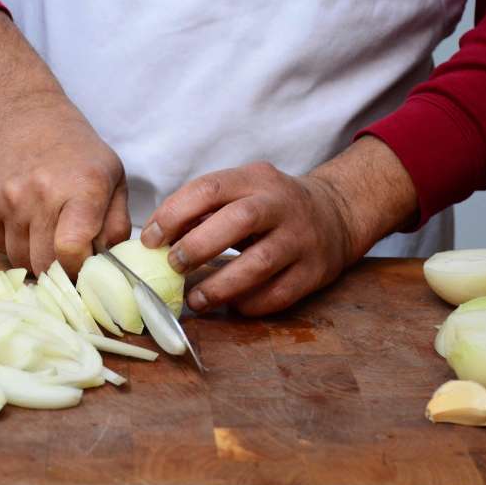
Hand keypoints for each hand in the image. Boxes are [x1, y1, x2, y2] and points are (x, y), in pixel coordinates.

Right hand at [0, 94, 129, 275]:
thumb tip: (110, 263)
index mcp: (82, 188)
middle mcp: (41, 193)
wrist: (23, 114)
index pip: (72, 249)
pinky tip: (28, 224)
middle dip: (60, 271)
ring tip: (50, 238)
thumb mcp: (114, 178)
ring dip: (37, 259)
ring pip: (20, 260)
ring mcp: (8, 199)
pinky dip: (15, 245)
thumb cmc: (77, 151)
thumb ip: (117, 224)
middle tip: (70, 260)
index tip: (86, 266)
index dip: (80, 267)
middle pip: (44, 263)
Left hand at [141, 137, 417, 315]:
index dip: (174, 214)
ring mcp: (302, 238)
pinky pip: (280, 294)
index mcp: (255, 179)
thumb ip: (204, 208)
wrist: (335, 213)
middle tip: (172, 266)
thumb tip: (156, 239)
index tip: (150, 240)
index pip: (209, 188)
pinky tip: (232, 305)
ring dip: (221, 285)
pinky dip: (251, 303)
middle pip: (239, 220)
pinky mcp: (316, 271)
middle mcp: (281, 204)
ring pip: (260, 263)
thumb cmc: (270, 206)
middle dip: (198, 246)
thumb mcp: (242, 191)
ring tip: (195, 300)